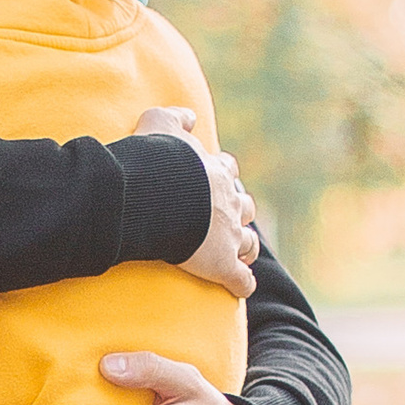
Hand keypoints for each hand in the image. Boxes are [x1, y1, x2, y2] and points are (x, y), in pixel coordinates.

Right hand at [134, 105, 257, 297]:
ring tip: (238, 255)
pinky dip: (242, 284)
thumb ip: (175, 117)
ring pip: (249, 243)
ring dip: (245, 248)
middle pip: (244, 207)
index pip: (228, 172)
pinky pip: (241, 280)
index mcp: (216, 172)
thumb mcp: (159, 124)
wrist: (155, 194)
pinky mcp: (222, 264)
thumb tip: (191, 115)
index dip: (221, 178)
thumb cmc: (155, 160)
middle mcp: (229, 202)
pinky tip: (239, 288)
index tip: (211, 184)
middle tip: (225, 221)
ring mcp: (228, 235)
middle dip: (238, 212)